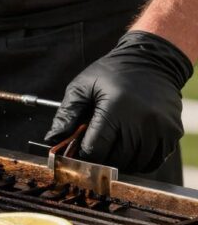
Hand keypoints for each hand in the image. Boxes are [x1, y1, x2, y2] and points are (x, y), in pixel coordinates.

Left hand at [45, 31, 192, 172]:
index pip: (95, 149)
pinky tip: (130, 148)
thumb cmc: (112, 72)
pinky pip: (153, 161)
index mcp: (115, 109)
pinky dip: (139, 161)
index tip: (80, 150)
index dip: (84, 154)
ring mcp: (159, 129)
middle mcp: (140, 121)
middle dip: (101, 158)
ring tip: (112, 145)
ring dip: (120, 162)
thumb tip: (52, 139)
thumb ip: (66, 113)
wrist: (152, 60)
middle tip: (95, 148)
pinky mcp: (172, 133)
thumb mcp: (82, 86)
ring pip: (134, 163)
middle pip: (115, 159)